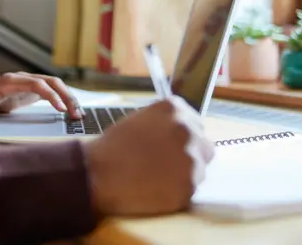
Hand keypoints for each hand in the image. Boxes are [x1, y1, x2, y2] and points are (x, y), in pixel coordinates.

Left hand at [0, 72, 82, 132]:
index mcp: (9, 81)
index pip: (36, 84)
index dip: (50, 95)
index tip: (61, 109)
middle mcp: (22, 78)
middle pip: (50, 81)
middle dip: (66, 96)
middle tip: (77, 115)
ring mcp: (28, 82)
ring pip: (55, 85)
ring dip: (68, 98)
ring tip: (79, 116)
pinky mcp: (31, 90)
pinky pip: (52, 91)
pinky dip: (64, 99)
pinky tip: (71, 112)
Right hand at [84, 96, 214, 217]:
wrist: (97, 173)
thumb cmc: (113, 146)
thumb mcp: (140, 120)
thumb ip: (165, 122)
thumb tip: (179, 133)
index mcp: (175, 109)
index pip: (197, 123)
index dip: (183, 137)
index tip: (170, 146)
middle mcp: (188, 130)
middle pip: (204, 146)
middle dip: (190, 154)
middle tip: (166, 164)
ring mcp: (191, 159)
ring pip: (199, 169)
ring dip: (184, 174)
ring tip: (157, 178)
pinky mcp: (189, 186)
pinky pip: (190, 190)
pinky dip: (176, 192)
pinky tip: (156, 189)